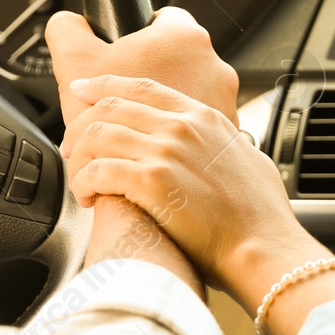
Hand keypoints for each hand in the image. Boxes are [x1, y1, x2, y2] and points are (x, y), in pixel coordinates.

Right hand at [44, 6, 239, 140]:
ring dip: (163, 105)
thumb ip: (68, 31)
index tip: (124, 47)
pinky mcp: (227, 133)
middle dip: (147, 75)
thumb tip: (66, 21)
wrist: (173, 193)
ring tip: (135, 125)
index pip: (160, 18)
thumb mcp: (76, 66)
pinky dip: (179, 129)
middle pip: (174, 59)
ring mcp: (226, 101)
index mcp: (185, 38)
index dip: (136, 31)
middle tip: (121, 97)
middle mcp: (215, 66)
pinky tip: (154, 143)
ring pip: (189, 91)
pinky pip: (199, 122)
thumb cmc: (120, 129)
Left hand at [61, 75, 325, 307]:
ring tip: (80, 179)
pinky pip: (98, 170)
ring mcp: (166, 151)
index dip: (105, 85)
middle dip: (80, 125)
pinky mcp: (151, 182)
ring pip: (97, 135)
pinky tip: (88, 197)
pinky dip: (84, 183)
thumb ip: (228, 147)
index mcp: (203, 118)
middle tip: (71, 147)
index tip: (84, 91)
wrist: (263, 248)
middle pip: (111, 106)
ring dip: (79, 158)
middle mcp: (182, 127)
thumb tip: (227, 148)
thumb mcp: (250, 161)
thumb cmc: (261, 218)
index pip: (142, 88)